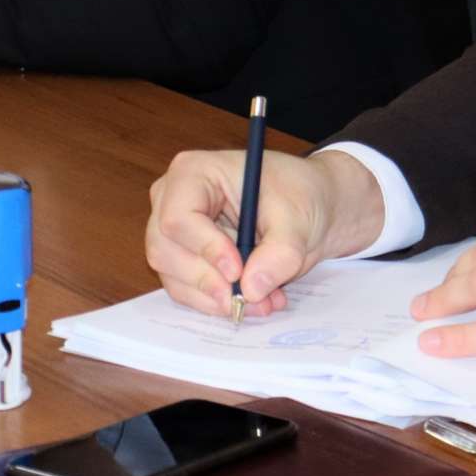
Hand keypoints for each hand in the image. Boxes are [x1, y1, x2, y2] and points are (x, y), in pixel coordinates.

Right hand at [145, 149, 387, 319]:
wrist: (309, 208)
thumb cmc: (298, 195)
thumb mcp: (298, 218)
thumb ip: (279, 253)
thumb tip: (251, 289)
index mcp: (194, 173)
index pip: (178, 216)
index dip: (204, 247)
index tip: (237, 270)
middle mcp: (173, 200)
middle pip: (166, 250)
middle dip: (208, 281)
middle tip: (247, 299)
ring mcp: (175, 233)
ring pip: (173, 276)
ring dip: (216, 297)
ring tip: (263, 301)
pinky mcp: (184, 260)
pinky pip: (186, 290)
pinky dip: (217, 302)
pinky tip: (253, 298)